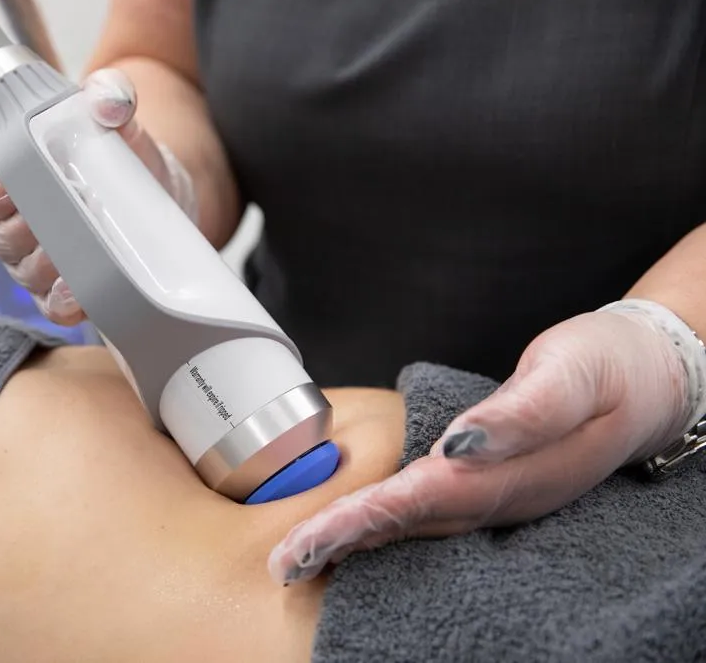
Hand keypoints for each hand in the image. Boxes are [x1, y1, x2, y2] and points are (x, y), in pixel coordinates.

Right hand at [0, 68, 197, 324]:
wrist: (159, 193)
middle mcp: (19, 232)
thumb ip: (108, 97)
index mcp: (12, 189)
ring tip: (77, 248)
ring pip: (27, 275)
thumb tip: (107, 99)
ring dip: (48, 265)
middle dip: (25, 232)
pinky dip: (64, 302)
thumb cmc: (119, 156)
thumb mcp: (115, 119)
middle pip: (1, 241)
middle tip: (57, 216)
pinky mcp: (71, 295)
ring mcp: (42, 268)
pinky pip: (55, 308)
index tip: (4, 185)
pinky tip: (79, 290)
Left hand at [268, 299, 705, 584]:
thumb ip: (521, 413)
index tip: (307, 542)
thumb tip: (460, 443)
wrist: (652, 381)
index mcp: (511, 476)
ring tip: (302, 557)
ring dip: (356, 542)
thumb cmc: (607, 369)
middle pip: (406, 528)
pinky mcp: (493, 487)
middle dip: (341, 546)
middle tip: (283, 565)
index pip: (417, 505)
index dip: (359, 524)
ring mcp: (497, 499)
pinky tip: (358, 529)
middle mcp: (499, 500)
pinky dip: (385, 525)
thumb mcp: (572, 376)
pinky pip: (430, 515)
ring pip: (415, 528)